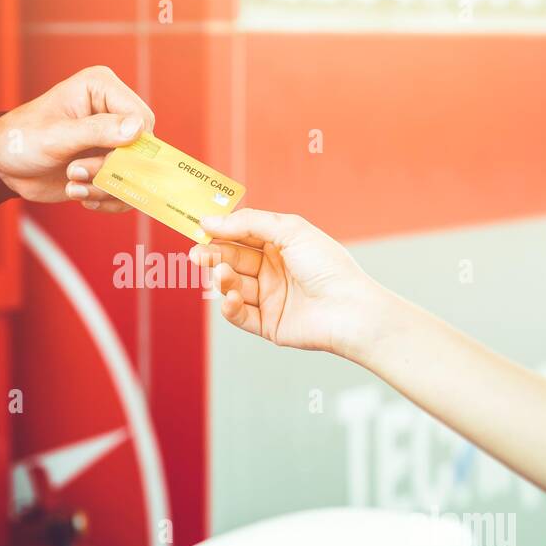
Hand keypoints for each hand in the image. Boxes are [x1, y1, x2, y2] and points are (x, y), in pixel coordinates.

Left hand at [0, 65, 153, 209]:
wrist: (2, 165)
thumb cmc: (21, 138)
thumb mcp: (56, 135)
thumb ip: (97, 131)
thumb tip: (137, 128)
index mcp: (101, 88)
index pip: (141, 118)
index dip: (131, 146)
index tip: (106, 162)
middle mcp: (112, 111)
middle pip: (141, 149)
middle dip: (112, 170)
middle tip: (76, 172)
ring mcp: (112, 141)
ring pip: (135, 173)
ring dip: (106, 187)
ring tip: (73, 183)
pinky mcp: (108, 165)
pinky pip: (126, 189)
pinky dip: (107, 199)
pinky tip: (81, 195)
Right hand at [191, 209, 386, 360]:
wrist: (349, 310)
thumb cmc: (328, 266)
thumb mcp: (290, 230)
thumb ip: (248, 222)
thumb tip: (209, 221)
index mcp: (280, 246)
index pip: (242, 235)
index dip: (221, 231)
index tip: (199, 227)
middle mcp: (274, 271)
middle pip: (233, 260)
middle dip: (214, 256)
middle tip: (196, 254)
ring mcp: (270, 298)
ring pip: (234, 287)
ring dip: (223, 280)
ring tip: (222, 275)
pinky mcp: (268, 325)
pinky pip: (240, 316)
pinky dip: (231, 308)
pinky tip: (231, 299)